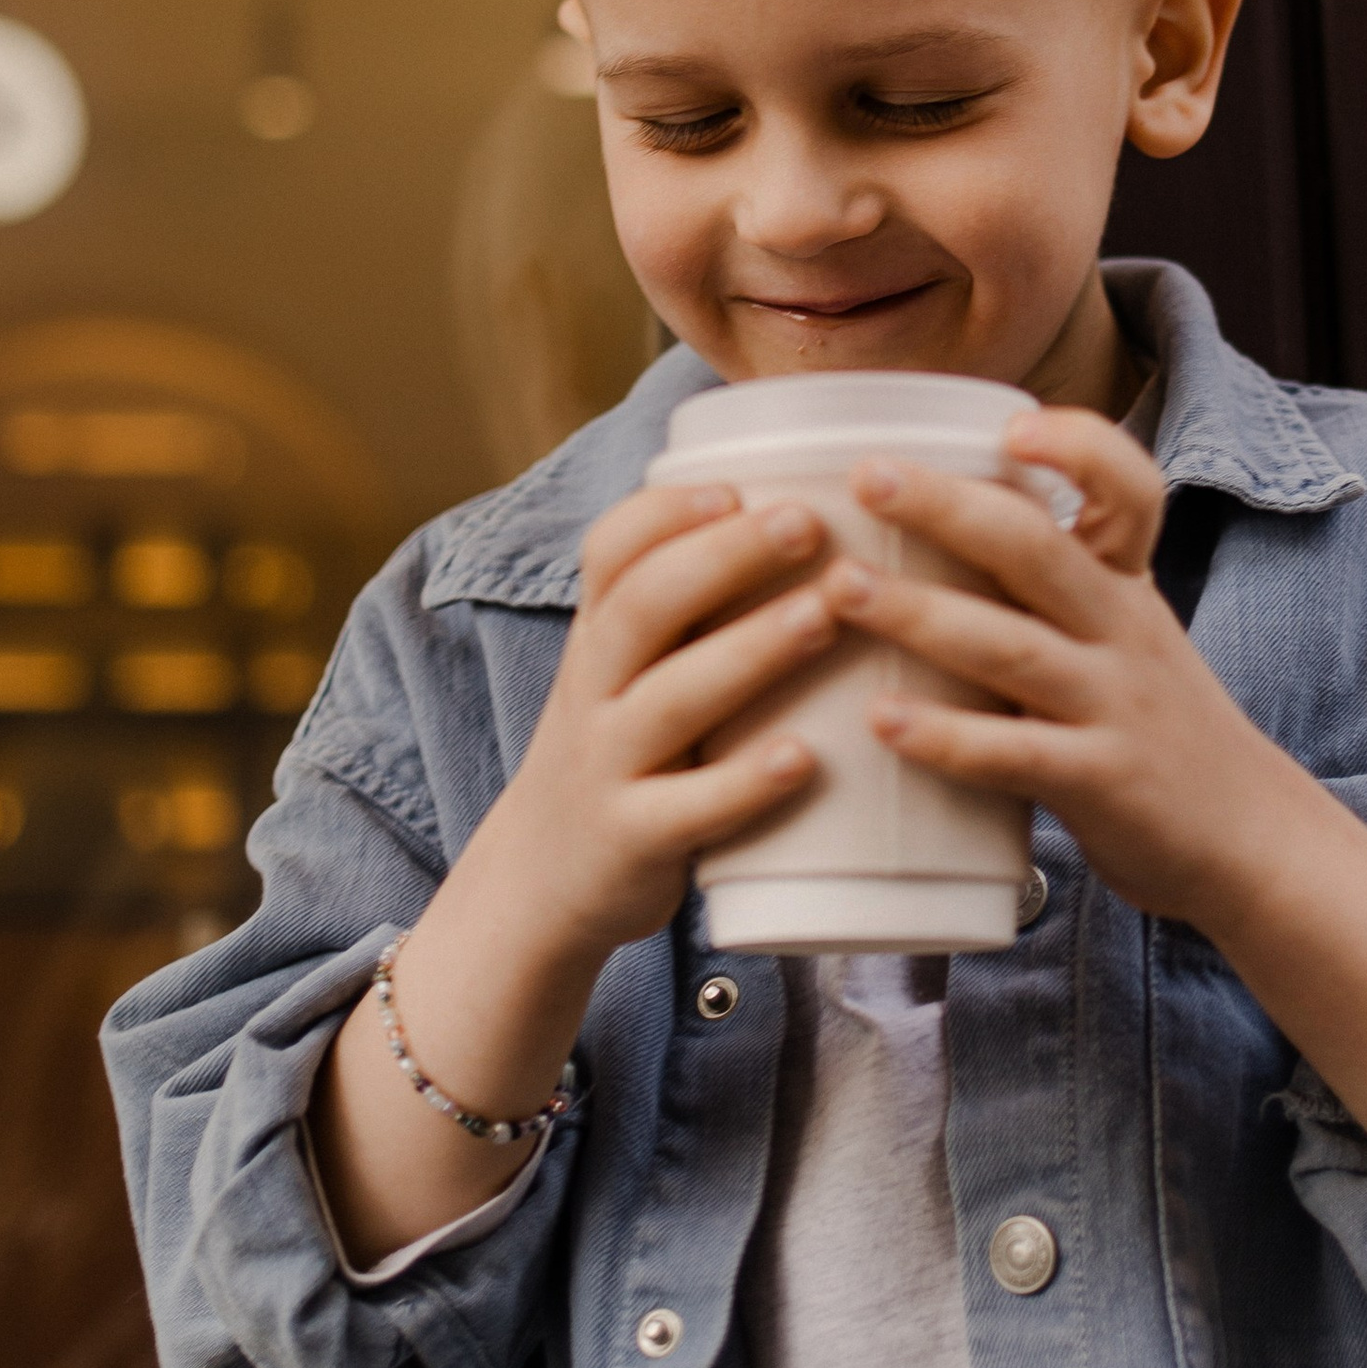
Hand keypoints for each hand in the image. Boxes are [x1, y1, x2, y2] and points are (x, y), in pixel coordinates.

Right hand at [313, 479, 832, 1264]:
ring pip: (671, 698)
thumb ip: (690, 609)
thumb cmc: (621, 755)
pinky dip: (746, 782)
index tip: (742, 482)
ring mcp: (606, 767)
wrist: (541, 885)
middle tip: (810, 523)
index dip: (669, 511)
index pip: (610, 550)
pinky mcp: (631, 840)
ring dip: (751, 651)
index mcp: (598, 637)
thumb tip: (810, 510)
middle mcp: (591, 690)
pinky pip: (688, 809)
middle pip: (645, 606)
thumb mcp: (627, 673)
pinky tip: (805, 760)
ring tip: (826, 615)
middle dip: (725, 556)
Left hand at [825, 411, 1305, 928]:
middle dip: (948, 507)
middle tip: (867, 478)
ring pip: (1011, 647)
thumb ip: (1044, 584)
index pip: (1131, 489)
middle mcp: (1123, 630)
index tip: (1013, 423)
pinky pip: (1017, 754)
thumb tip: (922, 525)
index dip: (1080, 446)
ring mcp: (1115, 704)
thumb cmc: (1153, 724)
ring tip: (841, 588)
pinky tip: (881, 721)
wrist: (1249, 837)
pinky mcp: (1102, 782)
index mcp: (1125, 583)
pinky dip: (947, 737)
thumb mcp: (1120, 633)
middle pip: (1037, 550)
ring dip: (920, 613)